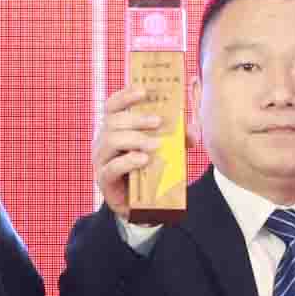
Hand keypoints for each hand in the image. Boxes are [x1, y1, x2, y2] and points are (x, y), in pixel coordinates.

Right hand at [93, 83, 172, 221]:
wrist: (137, 204)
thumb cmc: (146, 170)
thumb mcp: (162, 150)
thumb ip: (176, 139)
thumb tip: (193, 132)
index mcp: (114, 129)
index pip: (113, 106)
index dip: (125, 95)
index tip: (144, 91)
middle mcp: (103, 141)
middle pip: (113, 121)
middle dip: (136, 119)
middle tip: (157, 122)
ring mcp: (101, 160)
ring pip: (111, 140)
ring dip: (135, 139)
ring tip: (155, 144)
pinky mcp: (104, 179)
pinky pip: (112, 167)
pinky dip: (128, 161)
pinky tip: (143, 159)